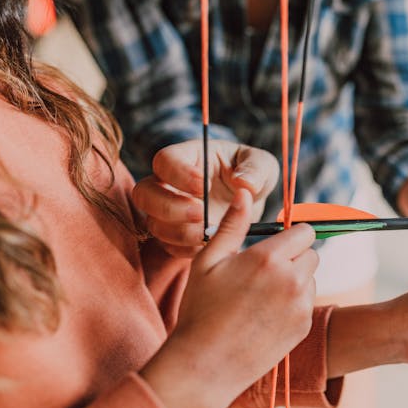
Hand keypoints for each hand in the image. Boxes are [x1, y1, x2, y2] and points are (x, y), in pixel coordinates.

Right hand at [132, 140, 278, 256]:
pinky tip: (209, 246)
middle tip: (202, 214)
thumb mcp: (263, 165)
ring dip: (179, 232)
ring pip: (153, 224)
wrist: (252, 204)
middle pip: (144, 193)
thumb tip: (243, 184)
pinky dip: (187, 250)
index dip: (178, 174)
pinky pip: (168, 246)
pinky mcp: (175, 236)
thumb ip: (256, 169)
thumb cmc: (254, 175)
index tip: (204, 186)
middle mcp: (170, 184)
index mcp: (189, 157)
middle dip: (169, 207)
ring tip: (210, 233)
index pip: (165, 160)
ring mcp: (168, 212)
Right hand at [141, 189, 317, 407]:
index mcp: (269, 258)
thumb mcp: (208, 261)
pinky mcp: (304, 327)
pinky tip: (266, 315)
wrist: (206, 364)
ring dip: (295, 280)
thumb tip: (244, 192)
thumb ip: (233, 224)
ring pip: (311, 278)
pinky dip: (294, 304)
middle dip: (294, 257)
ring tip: (262, 296)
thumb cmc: (200, 310)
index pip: (305, 231)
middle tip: (264, 272)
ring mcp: (301, 305)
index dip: (291, 235)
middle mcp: (292, 280)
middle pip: (312, 253)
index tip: (277, 244)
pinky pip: (308, 303)